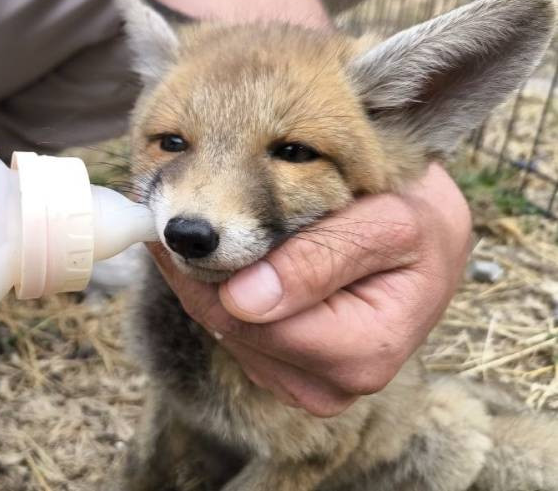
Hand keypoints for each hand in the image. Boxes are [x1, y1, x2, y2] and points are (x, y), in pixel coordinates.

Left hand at [151, 164, 471, 416]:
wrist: (431, 237)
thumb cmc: (417, 222)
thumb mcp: (387, 223)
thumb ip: (320, 258)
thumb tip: (243, 300)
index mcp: (364, 352)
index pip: (252, 320)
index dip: (207, 271)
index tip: (171, 221)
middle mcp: (336, 385)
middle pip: (231, 329)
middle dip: (203, 274)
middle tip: (178, 217)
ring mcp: (312, 385)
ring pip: (225, 333)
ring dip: (210, 283)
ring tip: (219, 230)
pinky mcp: (291, 375)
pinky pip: (234, 336)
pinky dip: (221, 294)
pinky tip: (232, 259)